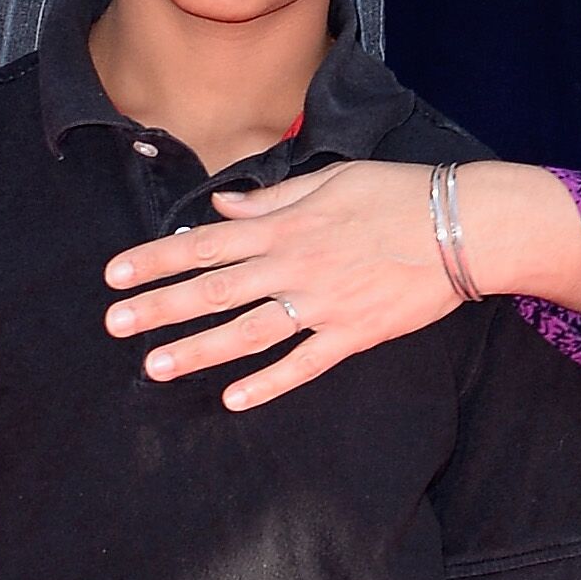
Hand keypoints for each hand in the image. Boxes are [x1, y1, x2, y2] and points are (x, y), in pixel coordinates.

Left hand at [102, 157, 460, 409]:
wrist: (465, 227)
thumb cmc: (399, 195)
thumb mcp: (331, 180)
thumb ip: (272, 200)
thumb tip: (222, 207)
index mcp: (286, 226)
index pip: (206, 243)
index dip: (157, 259)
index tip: (115, 274)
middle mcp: (294, 265)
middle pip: (214, 289)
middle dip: (160, 307)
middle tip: (115, 325)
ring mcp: (323, 304)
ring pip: (248, 331)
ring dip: (198, 351)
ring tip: (155, 367)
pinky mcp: (353, 334)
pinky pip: (304, 364)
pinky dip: (268, 383)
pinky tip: (233, 399)